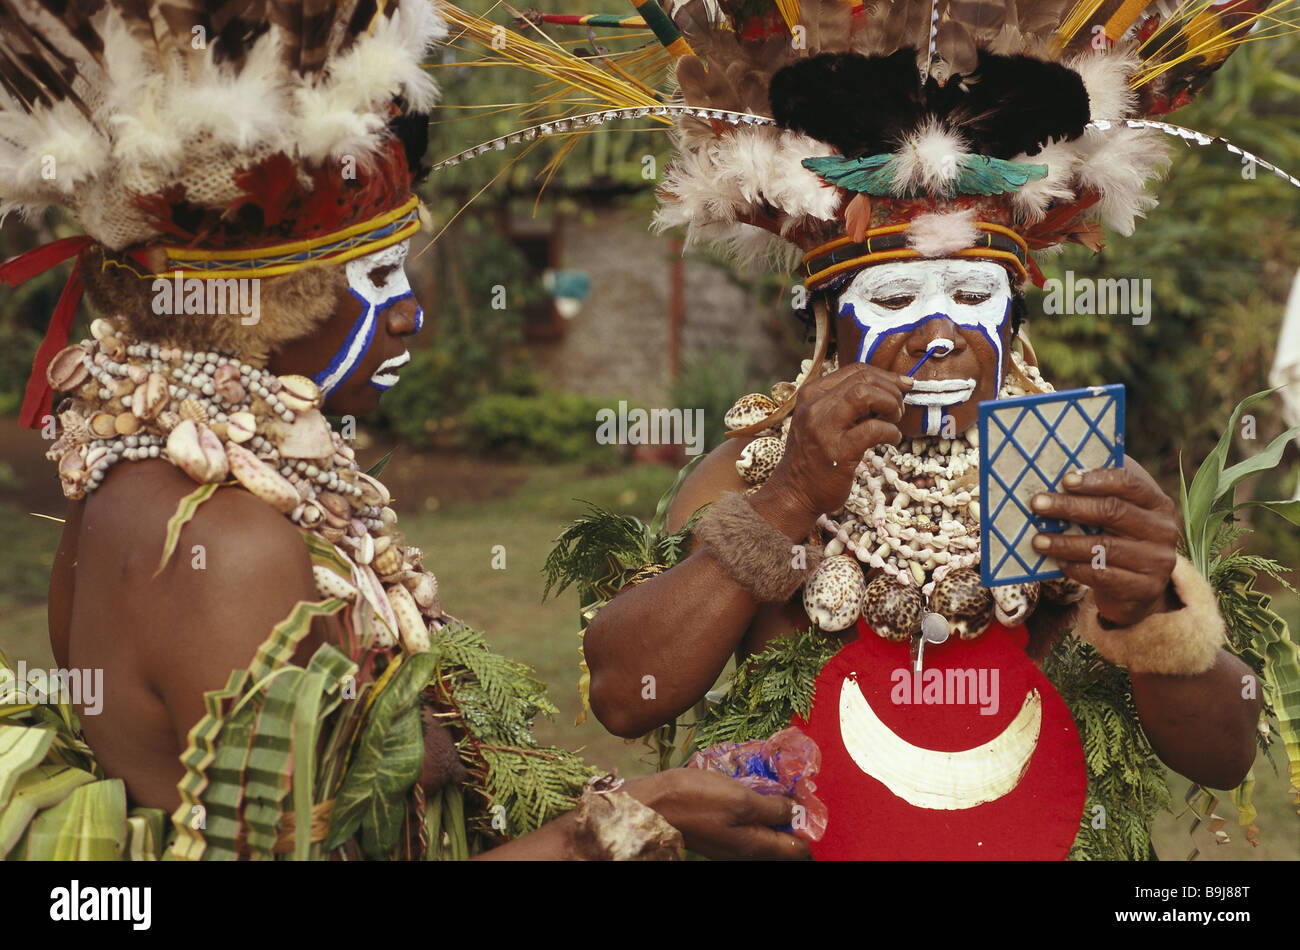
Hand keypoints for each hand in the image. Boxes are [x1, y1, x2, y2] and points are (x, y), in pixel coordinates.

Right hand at [624, 770, 809, 859]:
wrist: (650, 804)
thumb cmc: (694, 800)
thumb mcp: (740, 799)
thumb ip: (772, 807)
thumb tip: (795, 810)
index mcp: (755, 846)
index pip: (797, 849)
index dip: (807, 825)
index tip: (806, 799)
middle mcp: (745, 850)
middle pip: (781, 842)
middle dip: (789, 816)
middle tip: (788, 788)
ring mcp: (730, 842)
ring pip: (762, 830)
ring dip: (770, 809)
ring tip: (769, 784)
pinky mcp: (716, 831)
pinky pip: (744, 823)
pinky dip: (751, 807)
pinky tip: (745, 788)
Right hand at [759, 363, 911, 525]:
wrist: (794, 493)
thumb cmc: (814, 457)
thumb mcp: (821, 421)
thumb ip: (844, 404)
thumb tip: (887, 388)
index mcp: (811, 394)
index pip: (855, 370)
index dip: (885, 375)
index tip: (903, 385)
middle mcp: (814, 406)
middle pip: (863, 379)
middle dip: (891, 390)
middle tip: (899, 409)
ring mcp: (824, 428)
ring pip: (866, 395)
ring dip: (890, 404)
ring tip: (894, 420)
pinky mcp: (838, 451)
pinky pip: (874, 429)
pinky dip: (891, 432)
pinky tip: (892, 440)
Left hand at [1029, 456, 1179, 626]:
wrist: (1137, 590)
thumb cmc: (1118, 541)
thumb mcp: (1117, 517)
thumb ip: (1100, 494)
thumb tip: (1063, 474)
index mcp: (1158, 504)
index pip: (1129, 483)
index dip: (1096, 479)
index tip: (1065, 479)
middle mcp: (1163, 530)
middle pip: (1112, 512)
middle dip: (1070, 506)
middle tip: (1037, 504)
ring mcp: (1157, 561)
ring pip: (1104, 547)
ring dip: (1065, 542)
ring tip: (1038, 540)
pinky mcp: (1145, 588)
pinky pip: (1103, 575)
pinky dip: (1076, 567)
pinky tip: (1059, 562)